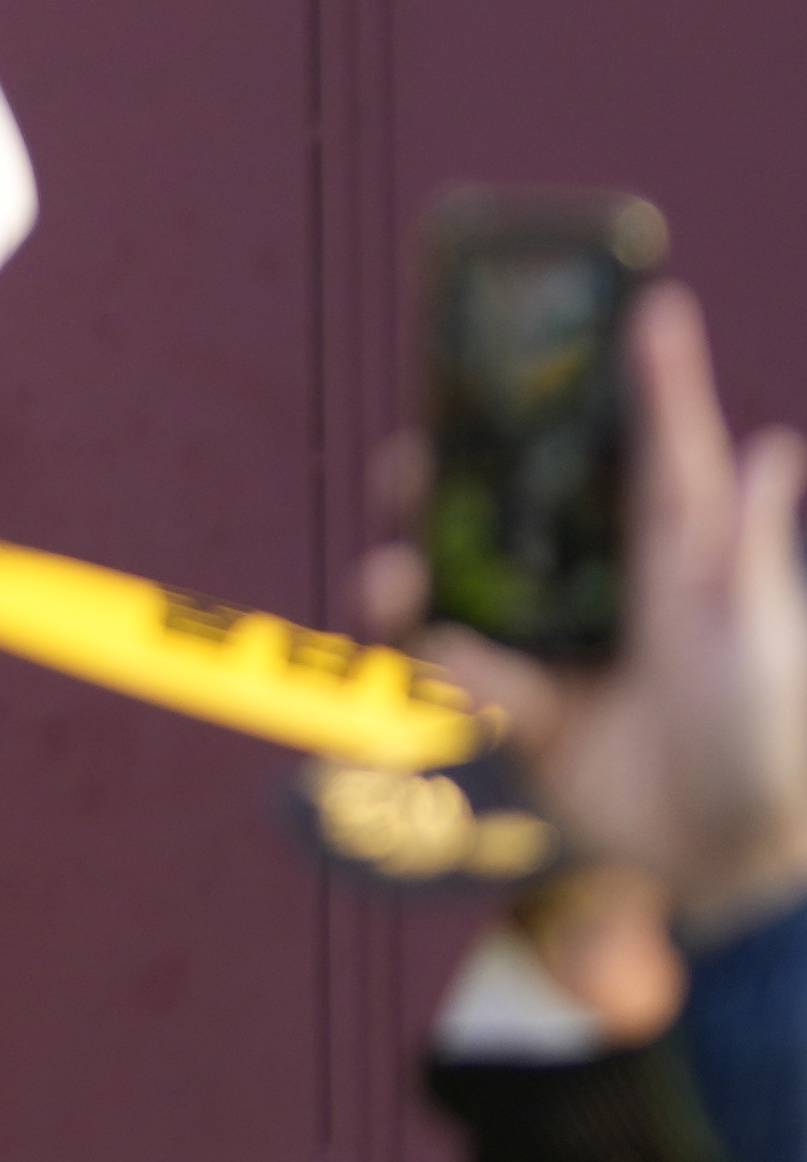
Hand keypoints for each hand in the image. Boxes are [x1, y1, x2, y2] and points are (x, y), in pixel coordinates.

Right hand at [376, 284, 806, 937]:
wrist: (726, 858)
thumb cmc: (761, 734)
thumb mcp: (752, 629)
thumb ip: (742, 541)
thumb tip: (774, 442)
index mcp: (671, 553)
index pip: (648, 447)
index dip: (643, 376)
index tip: (640, 303)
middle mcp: (602, 586)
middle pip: (510, 503)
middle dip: (451, 475)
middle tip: (414, 459)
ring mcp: (549, 644)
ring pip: (455, 581)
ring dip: (409, 572)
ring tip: (393, 577)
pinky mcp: (510, 708)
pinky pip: (451, 676)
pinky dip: (450, 678)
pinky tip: (474, 689)